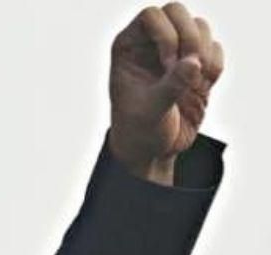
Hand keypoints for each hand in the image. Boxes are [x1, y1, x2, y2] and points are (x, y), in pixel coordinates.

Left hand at [108, 3, 224, 183]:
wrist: (152, 150)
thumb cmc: (138, 130)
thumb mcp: (150, 111)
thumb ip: (170, 86)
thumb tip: (194, 62)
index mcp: (128, 48)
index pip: (151, 15)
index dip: (165, 34)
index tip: (167, 65)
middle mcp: (150, 44)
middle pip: (177, 11)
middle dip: (189, 37)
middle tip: (189, 67)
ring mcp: (175, 52)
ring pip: (200, 27)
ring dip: (203, 53)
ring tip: (194, 83)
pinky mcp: (196, 65)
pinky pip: (215, 49)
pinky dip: (214, 66)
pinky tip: (201, 88)